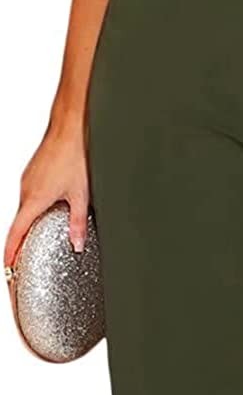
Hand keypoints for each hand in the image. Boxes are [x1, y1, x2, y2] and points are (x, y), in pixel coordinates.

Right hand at [4, 120, 89, 268]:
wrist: (69, 128)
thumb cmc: (74, 155)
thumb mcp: (81, 195)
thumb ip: (78, 223)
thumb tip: (77, 243)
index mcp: (34, 200)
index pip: (16, 233)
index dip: (10, 252)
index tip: (8, 266)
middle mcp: (26, 190)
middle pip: (18, 222)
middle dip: (19, 240)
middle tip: (22, 257)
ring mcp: (27, 180)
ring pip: (24, 208)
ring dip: (28, 222)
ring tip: (35, 236)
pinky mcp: (32, 173)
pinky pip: (28, 196)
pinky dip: (33, 208)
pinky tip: (46, 209)